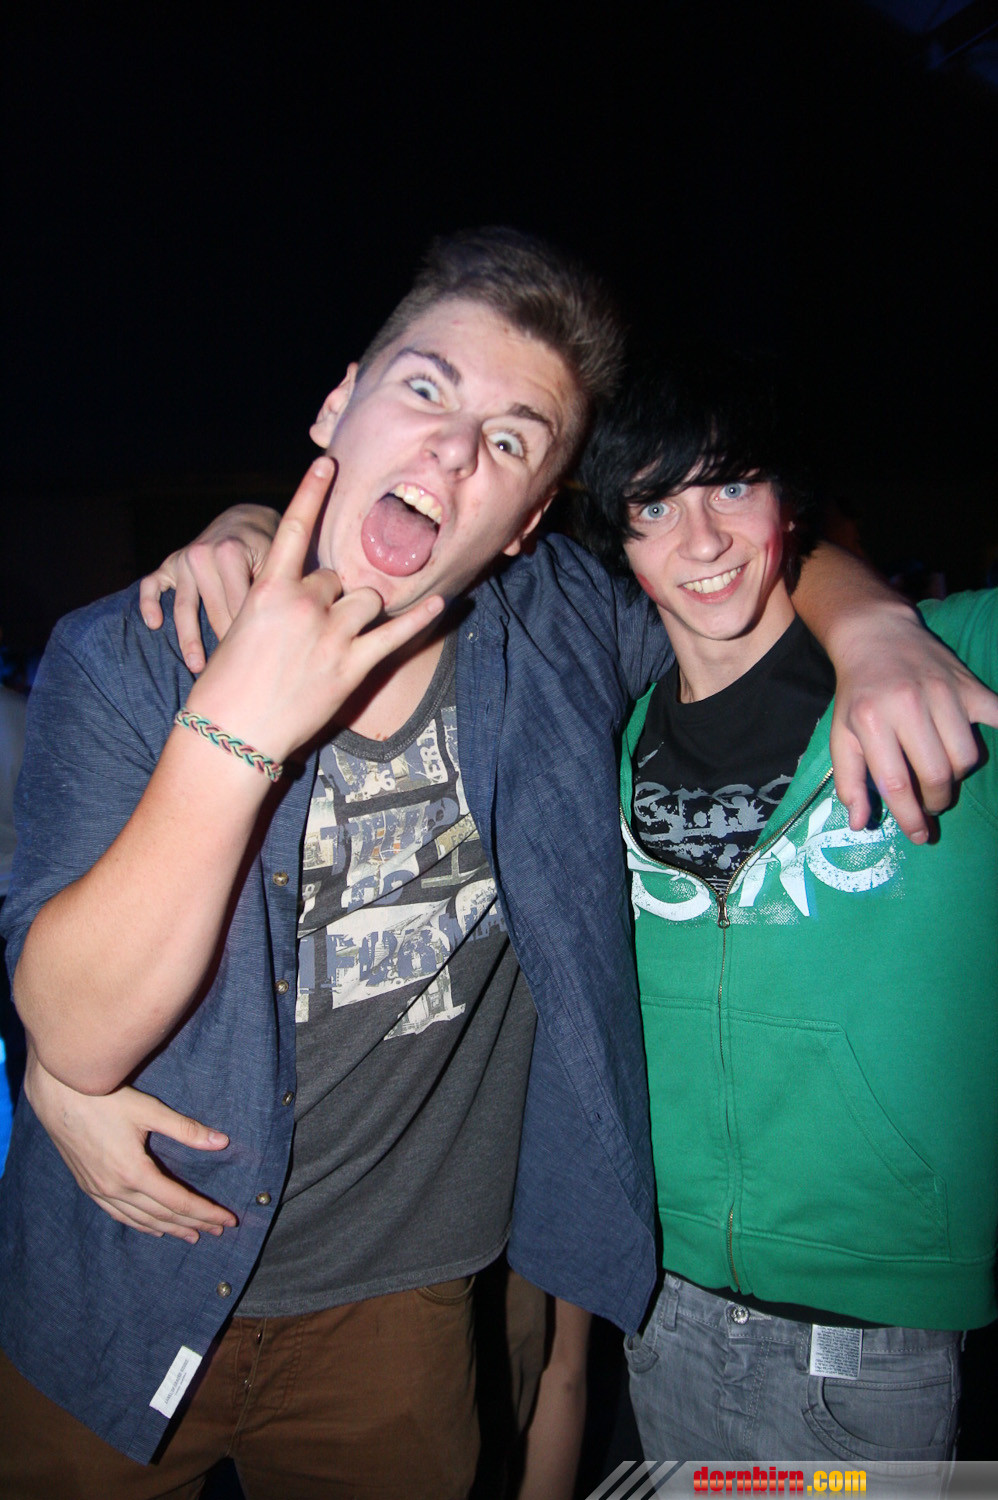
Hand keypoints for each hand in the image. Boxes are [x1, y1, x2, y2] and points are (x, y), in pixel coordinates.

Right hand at [24, 1049, 238, 1241]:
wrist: (59, 1096)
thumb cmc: (106, 1099)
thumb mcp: (150, 1111)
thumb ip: (186, 1130)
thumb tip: (222, 1142)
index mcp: (134, 1172)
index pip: (179, 1202)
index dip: (206, 1212)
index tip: (228, 1220)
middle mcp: (116, 1188)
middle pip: (162, 1215)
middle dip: (194, 1224)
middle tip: (218, 1230)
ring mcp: (99, 1191)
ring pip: (140, 1220)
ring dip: (169, 1229)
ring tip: (192, 1236)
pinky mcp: (88, 1187)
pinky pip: (118, 1215)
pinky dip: (140, 1224)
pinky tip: (152, 1228)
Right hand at [139, 503, 279, 672]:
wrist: (244, 522)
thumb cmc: (266, 549)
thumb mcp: (275, 562)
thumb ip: (274, 590)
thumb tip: (280, 633)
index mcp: (230, 554)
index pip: (238, 606)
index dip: (249, 636)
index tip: (259, 664)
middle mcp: (203, 554)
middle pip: (213, 611)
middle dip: (226, 644)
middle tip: (236, 676)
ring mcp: (183, 560)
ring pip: (184, 607)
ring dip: (189, 640)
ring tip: (197, 668)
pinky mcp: (169, 564)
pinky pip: (152, 585)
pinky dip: (149, 604)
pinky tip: (154, 625)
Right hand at [184, 456, 444, 762]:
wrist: (232, 734)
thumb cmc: (228, 686)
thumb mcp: (241, 629)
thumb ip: (277, 603)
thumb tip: (307, 593)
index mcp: (268, 590)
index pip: (295, 528)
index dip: (312, 491)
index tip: (328, 462)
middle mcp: (303, 604)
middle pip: (336, 578)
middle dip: (331, 597)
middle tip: (310, 632)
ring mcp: (331, 635)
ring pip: (367, 601)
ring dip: (360, 614)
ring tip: (337, 642)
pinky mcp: (352, 666)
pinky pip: (396, 634)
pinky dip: (421, 620)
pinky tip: (441, 603)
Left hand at [829, 608, 997, 840]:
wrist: (877, 636)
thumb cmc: (857, 693)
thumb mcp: (842, 735)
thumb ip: (850, 780)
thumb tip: (862, 824)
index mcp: (872, 721)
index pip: (896, 782)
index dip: (910, 816)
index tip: (919, 835)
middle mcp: (909, 706)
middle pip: (938, 773)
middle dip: (937, 800)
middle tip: (930, 801)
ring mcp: (944, 693)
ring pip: (968, 756)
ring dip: (959, 775)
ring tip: (944, 773)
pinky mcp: (969, 685)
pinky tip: (994, 746)